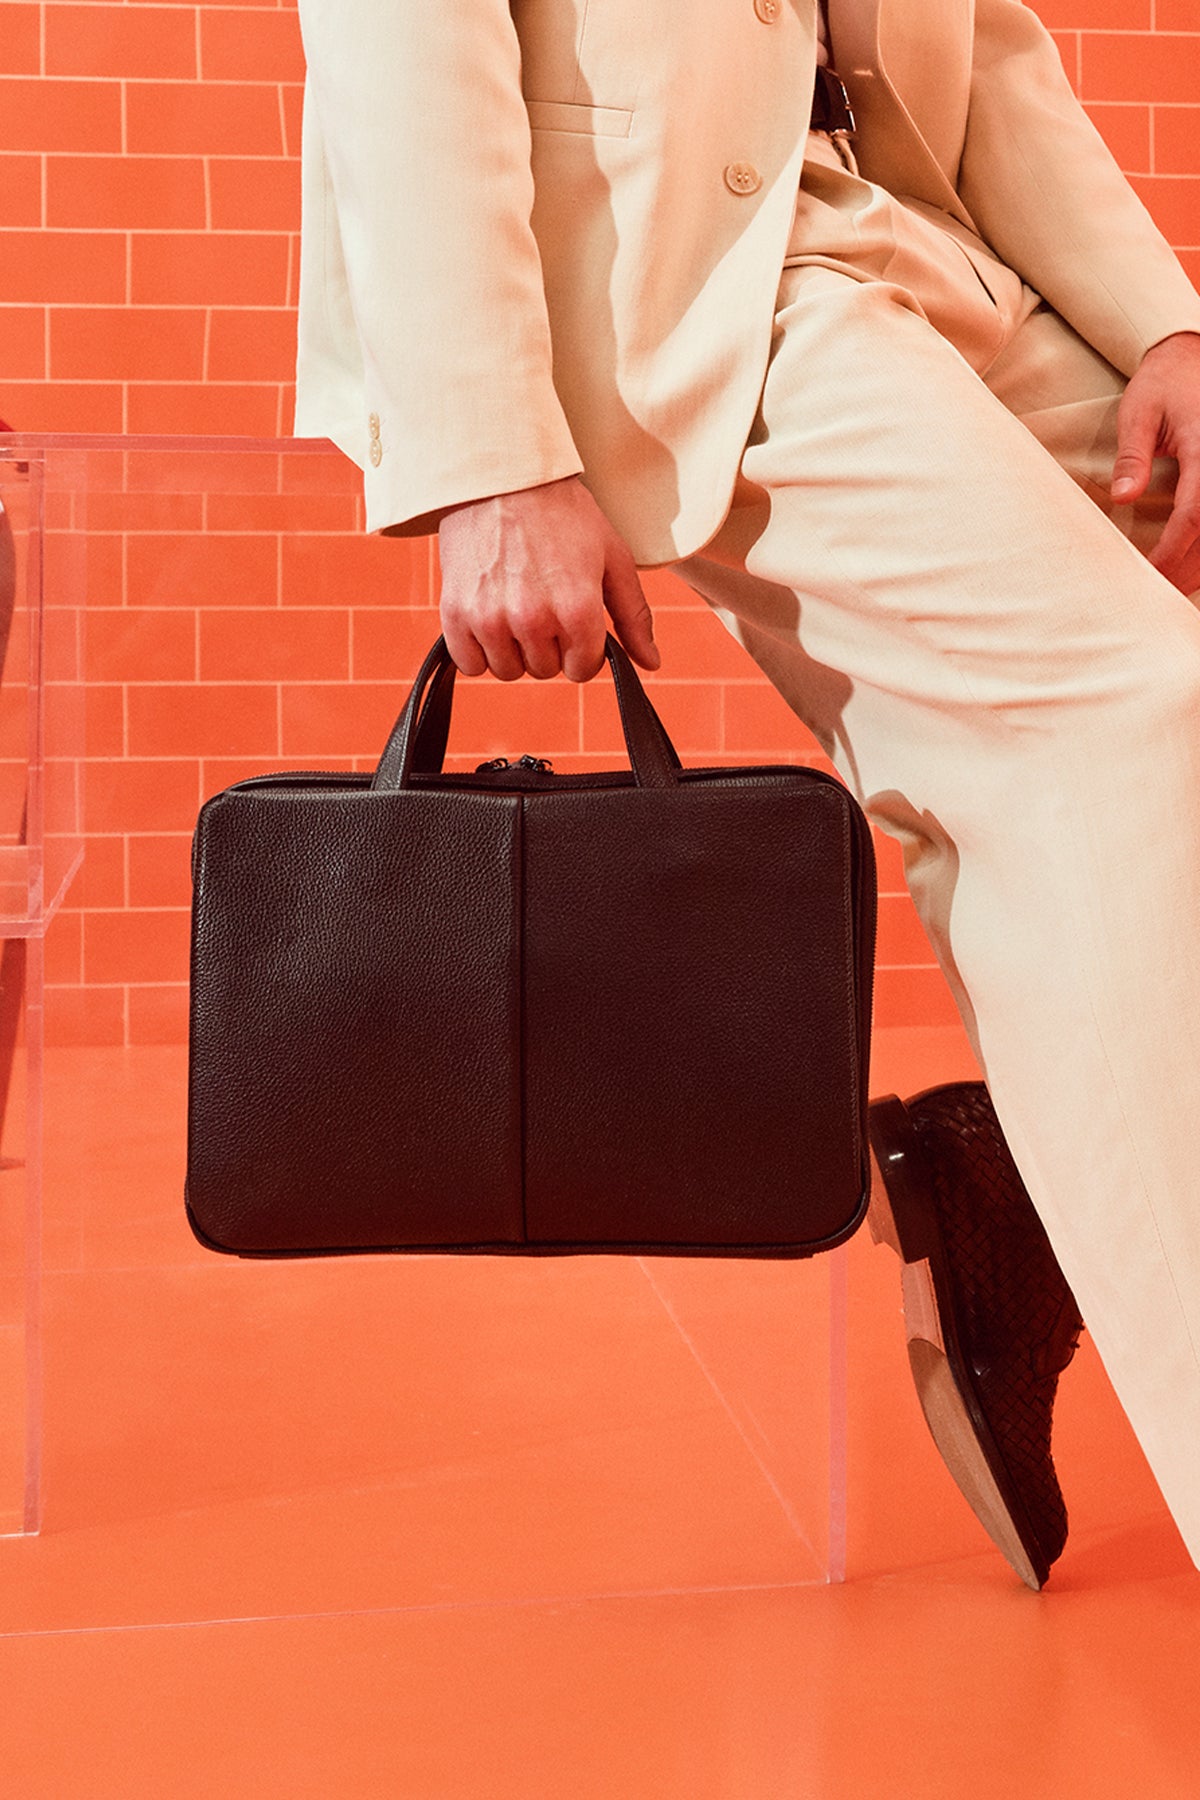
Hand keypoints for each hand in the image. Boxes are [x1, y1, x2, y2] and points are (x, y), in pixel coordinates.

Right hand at [438, 476, 659, 680]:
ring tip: (515, 606)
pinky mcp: (455, 613)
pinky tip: (488, 617)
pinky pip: (470, 664)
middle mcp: (533, 619)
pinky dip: (478, 650)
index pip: (582, 669)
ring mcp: (490, 618)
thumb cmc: (563, 513)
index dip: (582, 648)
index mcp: (577, 609)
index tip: (573, 621)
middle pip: (545, 670)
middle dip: (549, 645)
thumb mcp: (612, 557)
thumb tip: (651, 664)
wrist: (502, 476)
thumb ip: (633, 615)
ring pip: (508, 670)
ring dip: (514, 649)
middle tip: (543, 601)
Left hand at [1112, 330, 1199, 594]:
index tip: (1149, 572)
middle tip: (1156, 596)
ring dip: (1199, 564)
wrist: (1191, 353)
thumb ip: (1132, 455)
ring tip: (1170, 590)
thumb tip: (1122, 497)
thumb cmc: (1163, 381)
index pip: (1195, 512)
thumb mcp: (1139, 411)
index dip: (1173, 548)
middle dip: (1187, 568)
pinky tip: (1189, 569)